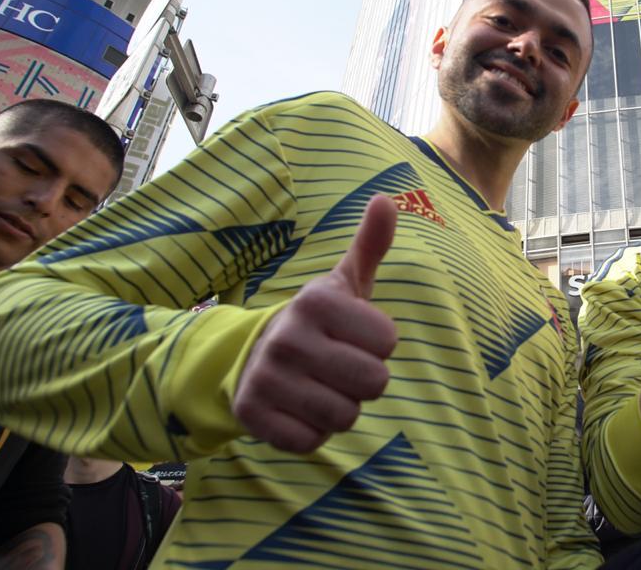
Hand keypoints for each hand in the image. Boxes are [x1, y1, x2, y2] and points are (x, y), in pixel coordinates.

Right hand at [233, 195, 398, 452]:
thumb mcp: (344, 281)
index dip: (380, 344)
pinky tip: (300, 409)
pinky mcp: (253, 415)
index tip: (356, 336)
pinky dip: (313, 433)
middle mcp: (289, 336)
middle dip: (366, 382)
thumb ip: (370, 244)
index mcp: (317, 301)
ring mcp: (267, 376)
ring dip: (342, 409)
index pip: (389, 341)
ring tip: (321, 387)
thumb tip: (387, 199)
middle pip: (374, 383)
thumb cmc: (319, 321)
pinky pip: (313, 441)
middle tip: (342, 367)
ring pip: (346, 416)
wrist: (252, 356)